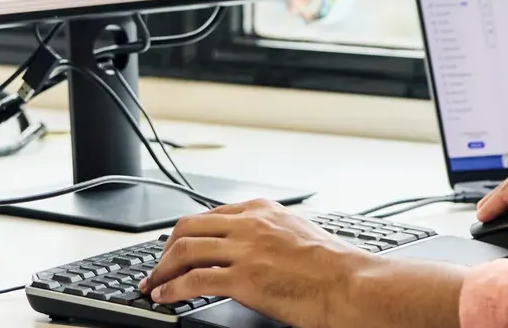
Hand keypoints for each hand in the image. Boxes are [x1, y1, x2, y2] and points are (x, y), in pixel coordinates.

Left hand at [137, 200, 463, 327]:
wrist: (354, 285)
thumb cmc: (335, 267)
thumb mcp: (297, 233)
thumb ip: (269, 233)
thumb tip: (251, 247)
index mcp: (261, 210)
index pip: (208, 215)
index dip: (183, 233)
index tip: (173, 247)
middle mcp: (249, 224)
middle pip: (188, 227)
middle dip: (165, 249)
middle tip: (156, 268)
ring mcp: (245, 250)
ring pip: (186, 251)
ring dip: (162, 270)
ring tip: (153, 286)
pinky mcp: (245, 279)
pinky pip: (195, 281)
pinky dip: (172, 289)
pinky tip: (165, 298)